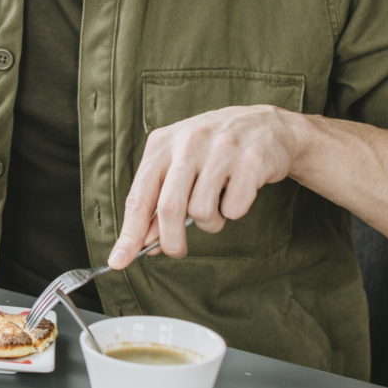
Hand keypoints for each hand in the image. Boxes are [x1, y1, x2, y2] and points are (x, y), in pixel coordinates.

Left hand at [110, 105, 302, 267]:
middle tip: (177, 251)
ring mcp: (220, 149)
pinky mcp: (250, 161)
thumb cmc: (215, 150)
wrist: (268, 126)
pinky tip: (239, 191)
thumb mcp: (180, 163)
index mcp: (162, 142)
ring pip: (202, 212)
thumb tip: (145, 241)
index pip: (138, 195)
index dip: (130, 233)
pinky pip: (234, 209)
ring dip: (210, 222)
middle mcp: (188, 142)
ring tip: (218, 203)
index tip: (119, 261)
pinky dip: (234, 211)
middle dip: (170, 241)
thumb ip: (160, 197)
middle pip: (169, 208)